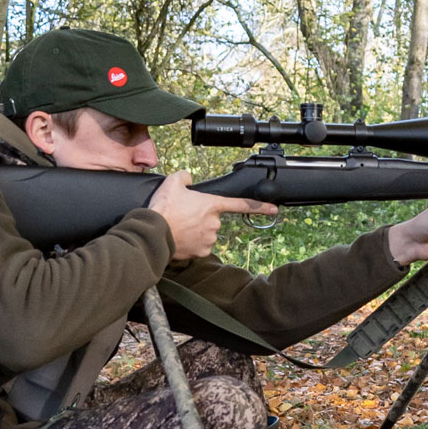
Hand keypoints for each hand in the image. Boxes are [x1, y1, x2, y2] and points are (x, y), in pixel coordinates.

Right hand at [148, 171, 277, 259]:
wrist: (153, 233)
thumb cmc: (163, 209)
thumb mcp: (172, 183)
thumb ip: (185, 176)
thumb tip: (189, 178)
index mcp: (212, 205)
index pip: (240, 204)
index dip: (259, 206)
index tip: (273, 209)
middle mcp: (214, 223)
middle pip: (213, 219)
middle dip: (201, 218)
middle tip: (183, 216)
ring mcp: (209, 239)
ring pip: (207, 233)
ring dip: (196, 231)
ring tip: (179, 227)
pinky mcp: (202, 252)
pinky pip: (201, 246)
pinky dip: (192, 243)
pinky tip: (181, 238)